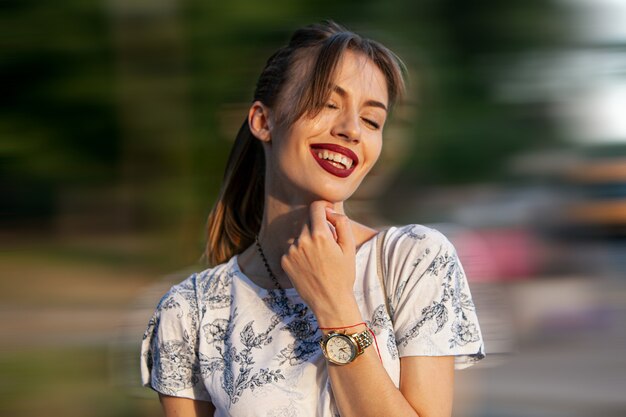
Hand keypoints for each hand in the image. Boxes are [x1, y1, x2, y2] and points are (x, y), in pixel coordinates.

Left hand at [280, 201, 356, 321]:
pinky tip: (310, 266)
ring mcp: (290, 251)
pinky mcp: (284, 261)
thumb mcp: (349, 247)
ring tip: (319, 258)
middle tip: (328, 243)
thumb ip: (342, 223)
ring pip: (300, 235)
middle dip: (318, 226)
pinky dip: (300, 252)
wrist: (330, 302)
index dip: (324, 207)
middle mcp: (301, 241)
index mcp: (319, 235)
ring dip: (308, 240)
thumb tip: (330, 212)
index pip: (316, 207)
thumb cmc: (343, 275)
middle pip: (307, 221)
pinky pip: (292, 248)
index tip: (328, 213)